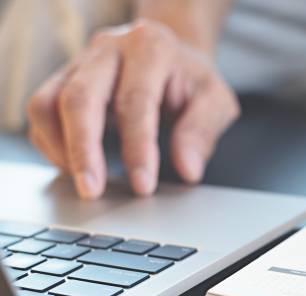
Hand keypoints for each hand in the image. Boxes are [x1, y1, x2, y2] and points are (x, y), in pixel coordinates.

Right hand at [27, 19, 239, 198]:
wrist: (173, 54)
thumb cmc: (192, 81)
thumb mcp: (216, 101)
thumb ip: (202, 132)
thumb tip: (188, 170)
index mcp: (150, 48)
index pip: (136, 102)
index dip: (137, 148)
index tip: (143, 186)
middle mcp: (109, 49)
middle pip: (80, 98)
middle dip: (84, 150)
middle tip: (92, 191)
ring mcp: (80, 62)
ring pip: (48, 102)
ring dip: (61, 148)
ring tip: (84, 182)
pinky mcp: (62, 79)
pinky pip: (42, 111)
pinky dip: (51, 144)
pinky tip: (75, 167)